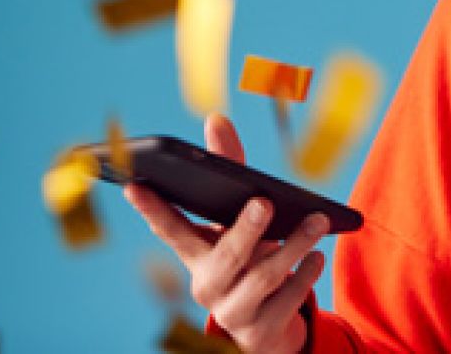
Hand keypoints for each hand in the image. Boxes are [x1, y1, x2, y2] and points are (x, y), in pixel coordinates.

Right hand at [125, 113, 329, 353]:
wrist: (269, 325)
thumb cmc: (250, 256)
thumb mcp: (239, 216)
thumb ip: (230, 168)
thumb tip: (215, 118)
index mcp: (196, 254)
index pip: (170, 230)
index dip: (152, 209)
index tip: (133, 184)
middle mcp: (207, 285)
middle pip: (224, 257)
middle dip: (245, 230)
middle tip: (265, 203)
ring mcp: (232, 312)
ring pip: (262, 277)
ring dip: (293, 246)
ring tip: (316, 223)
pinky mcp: (260, 333)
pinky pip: (285, 302)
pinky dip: (304, 277)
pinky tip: (316, 257)